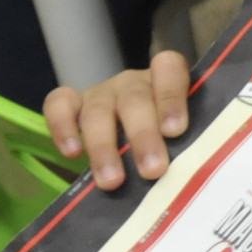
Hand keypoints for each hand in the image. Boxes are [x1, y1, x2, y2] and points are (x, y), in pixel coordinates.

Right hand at [45, 49, 191, 189]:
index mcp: (165, 81)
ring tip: (113, 181)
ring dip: (104, 147)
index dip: (171, 97)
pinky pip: (59, 106)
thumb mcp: (181, 137)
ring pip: (98, 111)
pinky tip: (72, 154)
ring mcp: (101, 93)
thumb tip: (193, 173)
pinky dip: (62, 128)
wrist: (132, 144)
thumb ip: (187, 144)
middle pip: (135, 99)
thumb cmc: (165, 141)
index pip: (168, 69)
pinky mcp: (71, 104)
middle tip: (153, 170)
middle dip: (143, 136)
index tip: (175, 131)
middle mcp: (132, 83)